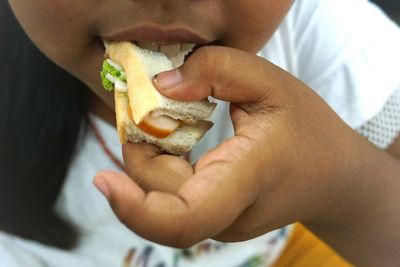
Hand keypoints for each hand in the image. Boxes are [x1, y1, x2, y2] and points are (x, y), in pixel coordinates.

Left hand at [93, 46, 361, 247]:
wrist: (333, 177)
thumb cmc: (306, 128)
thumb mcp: (269, 81)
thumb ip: (216, 70)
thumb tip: (162, 85)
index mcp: (247, 178)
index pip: (185, 217)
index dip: (136, 208)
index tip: (103, 178)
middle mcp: (229, 214)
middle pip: (159, 202)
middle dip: (137, 155)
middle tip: (140, 111)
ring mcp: (222, 224)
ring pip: (161, 203)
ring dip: (148, 160)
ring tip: (166, 122)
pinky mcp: (216, 222)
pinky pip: (173, 200)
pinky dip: (162, 168)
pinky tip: (176, 141)